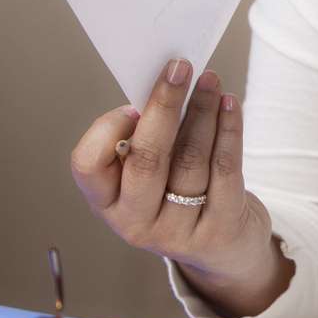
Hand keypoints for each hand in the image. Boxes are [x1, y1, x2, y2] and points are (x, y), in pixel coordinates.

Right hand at [69, 59, 294, 317]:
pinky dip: (229, 130)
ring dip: (202, 110)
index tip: (132, 103)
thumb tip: (160, 86)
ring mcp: (177, 231)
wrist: (225, 249)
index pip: (87, 166)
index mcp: (106, 203)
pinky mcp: (219, 229)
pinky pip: (225, 169)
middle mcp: (134, 222)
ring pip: (190, 159)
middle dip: (163, 107)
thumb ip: (145, 141)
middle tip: (178, 68)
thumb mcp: (149, 178)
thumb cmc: (181, 196)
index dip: (107, 130)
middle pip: (145, 159)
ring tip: (210, 80)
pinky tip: (230, 104)